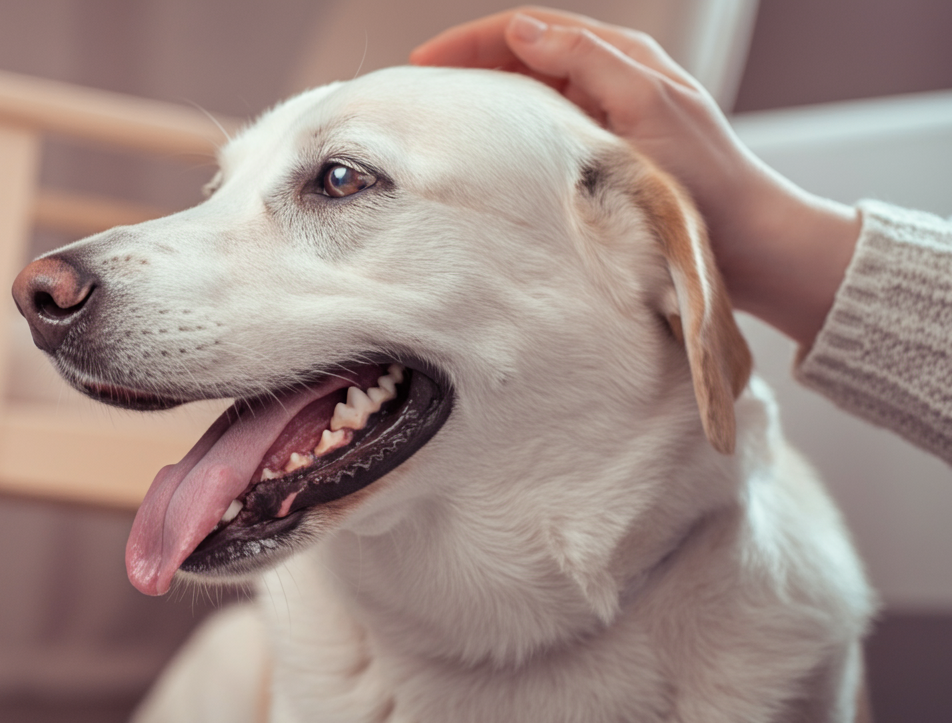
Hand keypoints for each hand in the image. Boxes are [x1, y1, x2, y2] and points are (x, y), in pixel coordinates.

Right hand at [411, 7, 859, 348]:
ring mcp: (605, 120)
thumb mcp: (648, 109)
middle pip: (522, 56)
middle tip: (417, 93)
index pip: (528, 30)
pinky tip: (484, 156)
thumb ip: (588, 63)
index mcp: (621, 59)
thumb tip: (522, 29)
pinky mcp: (603, 158)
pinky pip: (543, 134)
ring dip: (483, 99)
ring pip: (528, 95)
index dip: (470, 41)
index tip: (422, 63)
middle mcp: (610, 82)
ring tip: (439, 121)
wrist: (754, 245)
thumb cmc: (710, 182)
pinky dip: (507, 135)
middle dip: (467, 66)